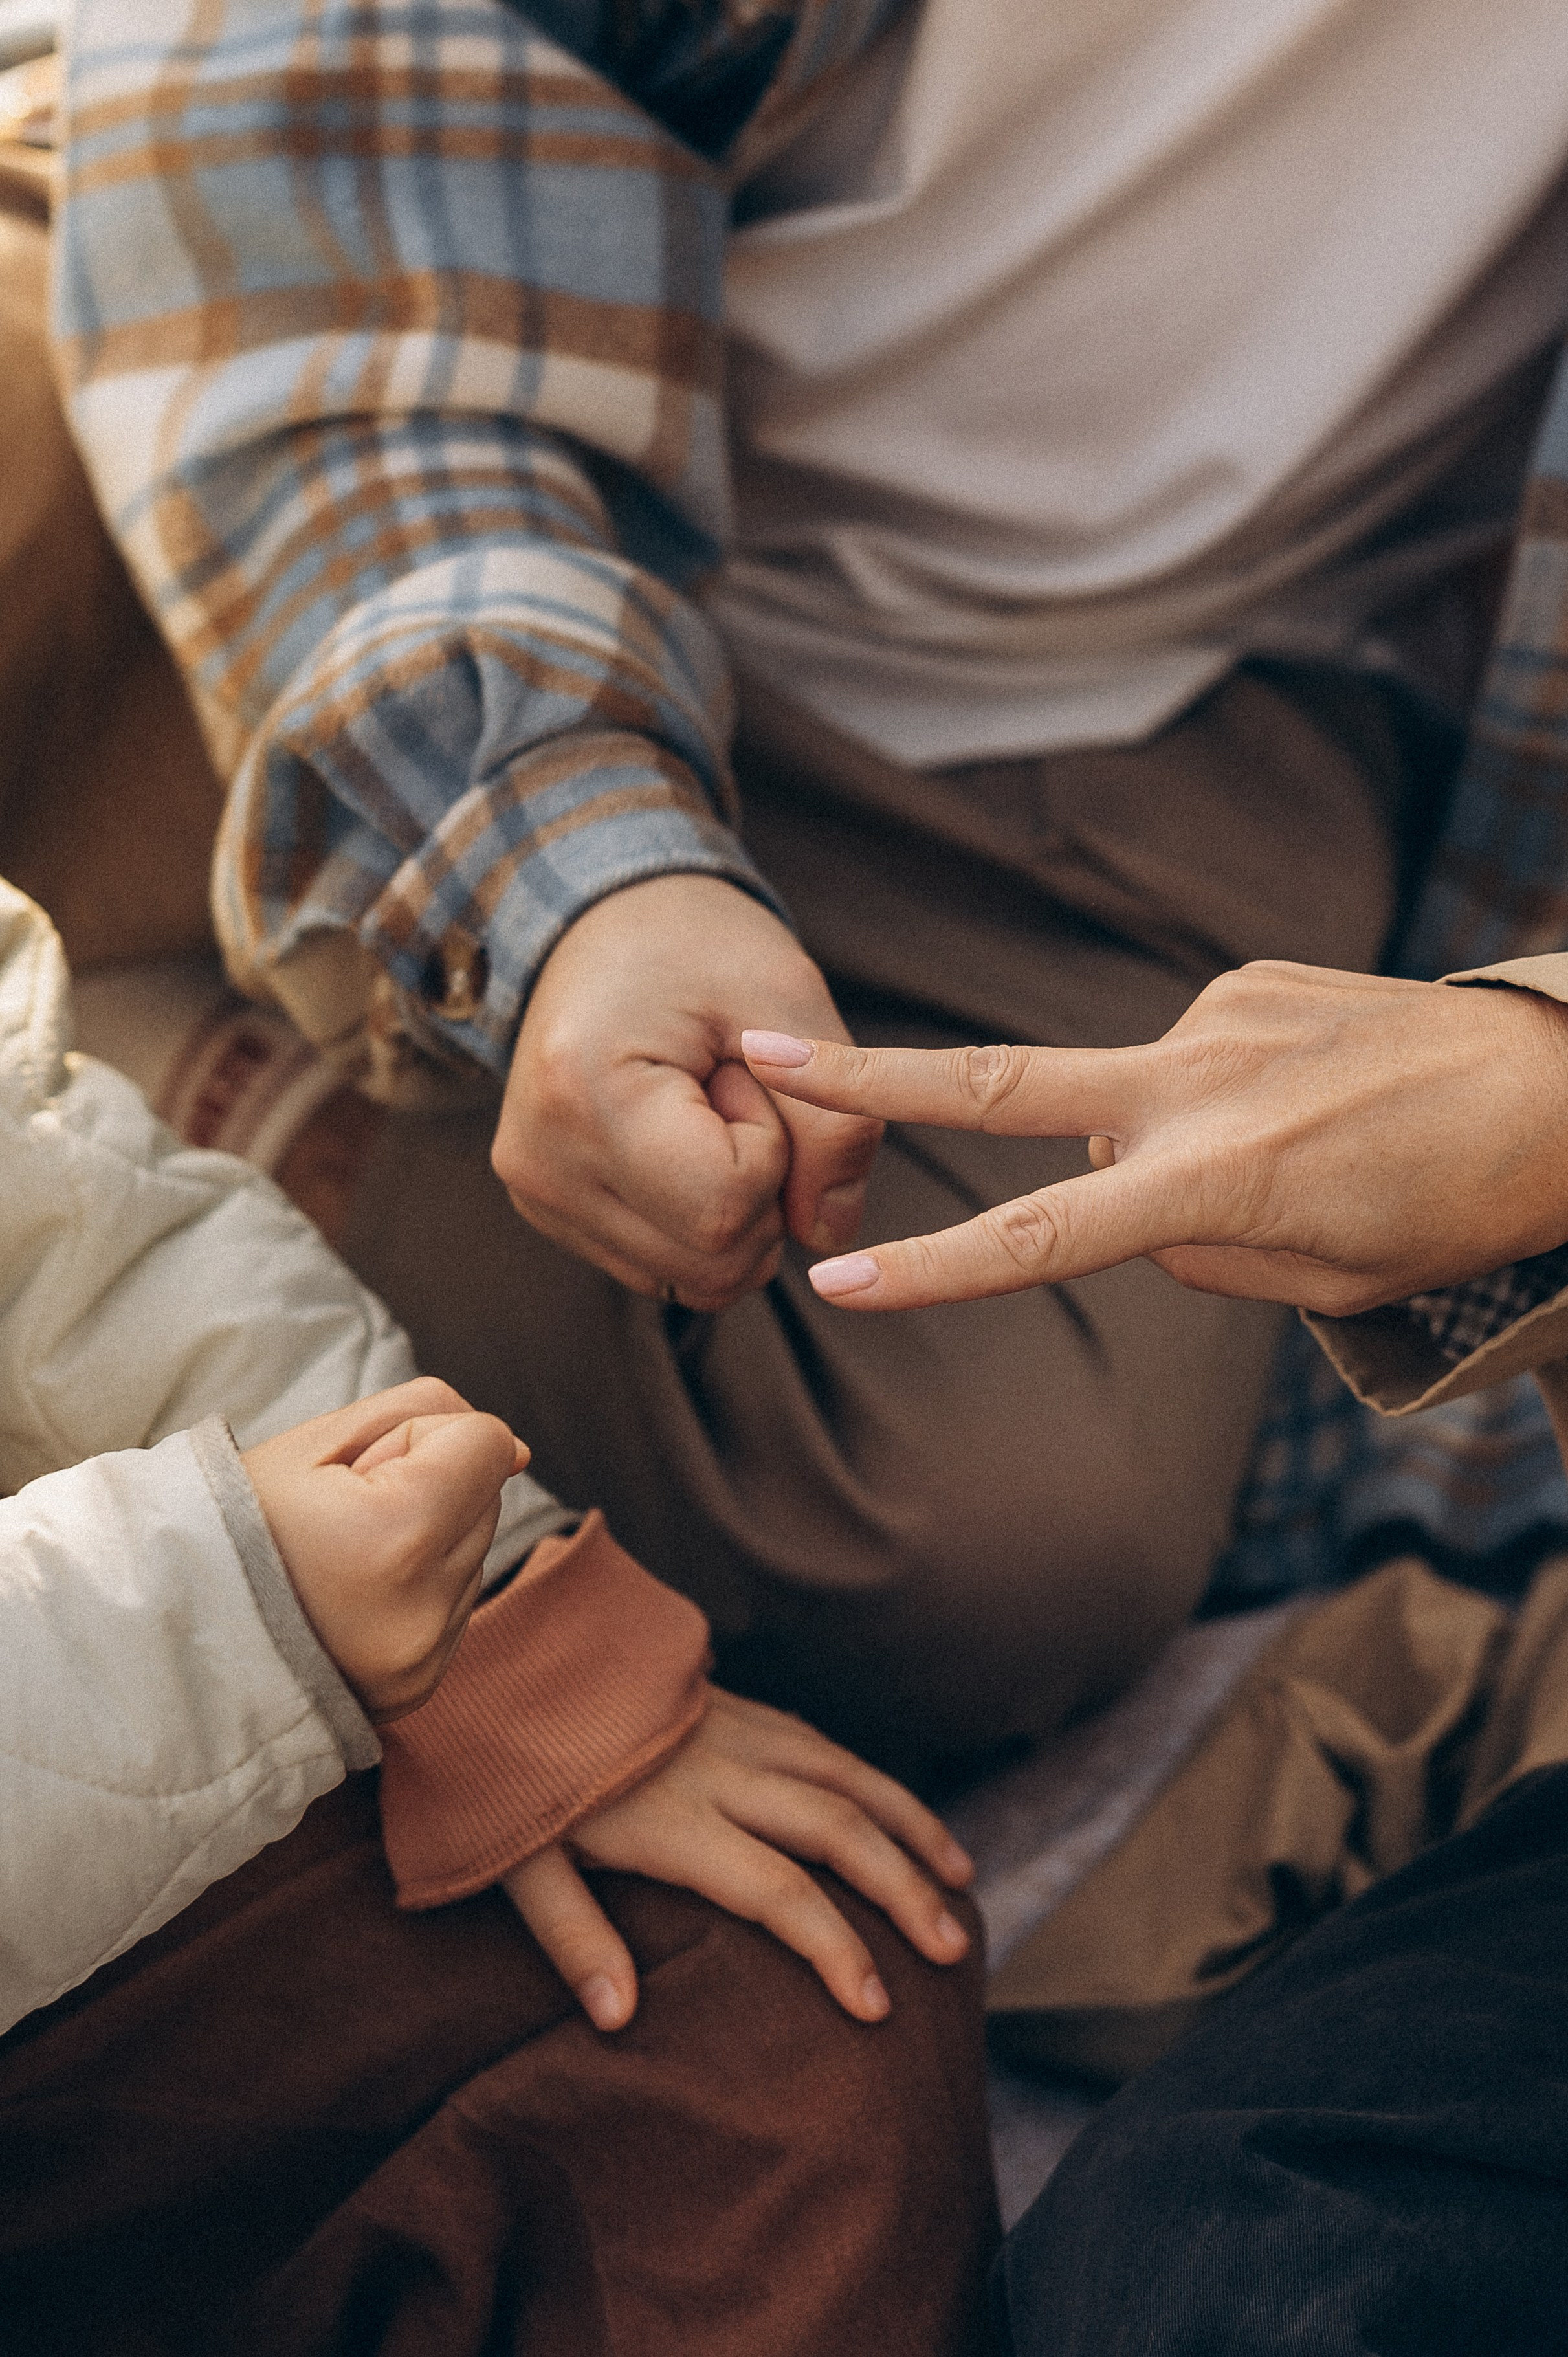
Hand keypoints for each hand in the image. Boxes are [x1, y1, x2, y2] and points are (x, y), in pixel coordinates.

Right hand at [244, 1380, 528, 1721]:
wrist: (167, 1633)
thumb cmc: (232, 1524)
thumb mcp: (314, 1442)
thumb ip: (427, 1415)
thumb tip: (514, 1449)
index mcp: (397, 1538)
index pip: (484, 1442)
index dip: (418, 1438)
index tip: (354, 1472)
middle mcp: (423, 1610)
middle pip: (485, 1495)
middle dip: (426, 1486)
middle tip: (337, 1518)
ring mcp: (423, 1658)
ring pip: (475, 1549)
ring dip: (426, 1538)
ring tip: (338, 1561)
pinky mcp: (420, 1687)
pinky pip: (455, 1603)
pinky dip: (417, 1588)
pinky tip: (349, 1597)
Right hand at [493, 876, 881, 1310]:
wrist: (608, 921)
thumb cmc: (697, 944)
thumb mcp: (787, 1000)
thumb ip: (834, 1121)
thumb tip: (830, 1235)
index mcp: (582, 1095)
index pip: (725, 1206)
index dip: (772, 1150)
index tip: (744, 1073)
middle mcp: (541, 1164)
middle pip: (713, 1260)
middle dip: (763, 1187)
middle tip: (730, 1089)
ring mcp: (538, 1197)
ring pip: (696, 1279)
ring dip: (737, 1207)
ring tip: (703, 1110)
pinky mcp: (550, 1213)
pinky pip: (670, 1268)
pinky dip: (704, 1220)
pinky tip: (682, 1141)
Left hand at [501, 1687, 973, 2028]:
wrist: (506, 1642)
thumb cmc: (502, 1764)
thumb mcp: (513, 1858)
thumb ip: (572, 1935)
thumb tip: (619, 2019)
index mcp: (673, 1818)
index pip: (778, 1891)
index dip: (834, 1948)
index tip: (876, 2004)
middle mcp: (722, 1771)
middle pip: (837, 1830)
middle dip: (904, 1891)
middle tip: (954, 1948)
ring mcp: (736, 1730)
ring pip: (847, 1774)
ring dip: (910, 1827)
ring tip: (960, 1880)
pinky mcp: (736, 1705)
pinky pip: (823, 1743)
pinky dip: (873, 1781)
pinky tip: (898, 1815)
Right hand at [740, 963, 1567, 1316]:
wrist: (1560, 1082)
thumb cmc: (1453, 1206)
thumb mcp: (1323, 1278)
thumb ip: (1195, 1246)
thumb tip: (1115, 1196)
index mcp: (1215, 1176)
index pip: (1043, 1237)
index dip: (933, 1269)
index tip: (833, 1279)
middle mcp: (1194, 1080)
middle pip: (998, 1084)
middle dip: (869, 1077)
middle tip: (761, 1048)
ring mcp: (1215, 1016)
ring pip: (1128, 1106)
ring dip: (1162, 1146)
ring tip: (1300, 1157)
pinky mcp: (1243, 980)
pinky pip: (1187, 1062)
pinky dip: (1212, 1101)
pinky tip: (1304, 1104)